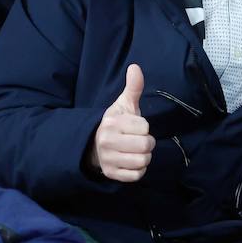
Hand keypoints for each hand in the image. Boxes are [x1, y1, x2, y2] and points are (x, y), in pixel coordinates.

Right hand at [87, 64, 153, 181]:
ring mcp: (108, 159)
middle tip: (138, 140)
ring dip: (144, 157)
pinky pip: (136, 175)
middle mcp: (107, 141)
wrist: (94, 145)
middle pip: (146, 145)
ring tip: (135, 151)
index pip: (145, 127)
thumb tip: (135, 67)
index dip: (144, 127)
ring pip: (143, 161)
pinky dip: (139, 170)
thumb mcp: (123, 104)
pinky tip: (131, 162)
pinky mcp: (111, 174)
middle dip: (147, 143)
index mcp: (112, 123)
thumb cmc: (116, 123)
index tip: (135, 127)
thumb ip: (133, 87)